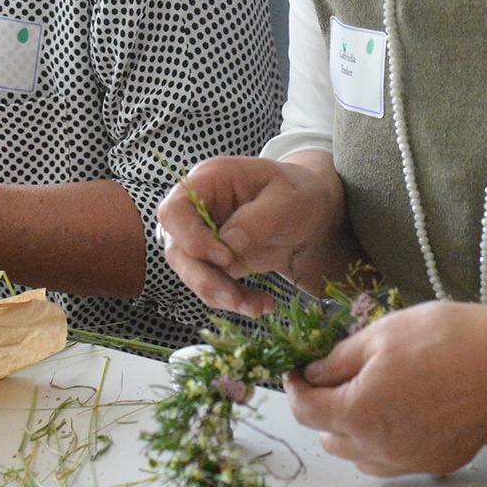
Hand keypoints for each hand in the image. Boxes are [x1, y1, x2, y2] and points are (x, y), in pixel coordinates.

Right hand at [155, 154, 347, 315]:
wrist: (312, 212)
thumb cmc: (299, 193)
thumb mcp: (288, 198)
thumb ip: (257, 218)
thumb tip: (227, 244)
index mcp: (209, 180)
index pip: (174, 211)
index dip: (189, 237)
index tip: (224, 256)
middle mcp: (197, 209)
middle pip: (176, 249)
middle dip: (204, 279)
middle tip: (236, 297)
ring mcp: (202, 237)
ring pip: (192, 274)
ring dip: (220, 295)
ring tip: (259, 307)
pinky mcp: (213, 262)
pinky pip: (212, 286)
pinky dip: (233, 300)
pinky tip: (261, 304)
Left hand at [284, 301, 486, 476]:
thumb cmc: (446, 337)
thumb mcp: (381, 334)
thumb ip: (338, 359)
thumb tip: (312, 373)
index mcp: (358, 413)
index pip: (304, 411)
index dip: (293, 387)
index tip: (296, 371)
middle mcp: (380, 449)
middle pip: (329, 439)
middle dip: (324, 409)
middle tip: (337, 378)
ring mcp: (412, 462)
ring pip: (361, 458)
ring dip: (354, 432)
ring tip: (371, 397)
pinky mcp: (439, 463)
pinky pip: (397, 462)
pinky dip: (388, 443)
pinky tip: (404, 413)